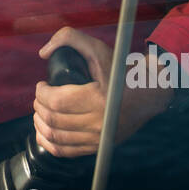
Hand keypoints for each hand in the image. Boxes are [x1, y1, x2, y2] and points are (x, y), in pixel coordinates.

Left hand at [32, 26, 171, 156]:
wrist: (149, 93)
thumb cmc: (121, 69)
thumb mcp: (97, 47)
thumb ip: (69, 38)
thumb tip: (43, 53)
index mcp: (98, 99)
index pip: (56, 101)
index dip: (41, 93)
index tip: (41, 85)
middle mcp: (99, 122)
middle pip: (53, 120)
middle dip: (39, 107)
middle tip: (40, 97)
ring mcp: (98, 138)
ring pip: (56, 138)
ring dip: (40, 124)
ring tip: (40, 111)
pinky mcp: (98, 147)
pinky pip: (66, 152)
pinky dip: (49, 143)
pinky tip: (43, 132)